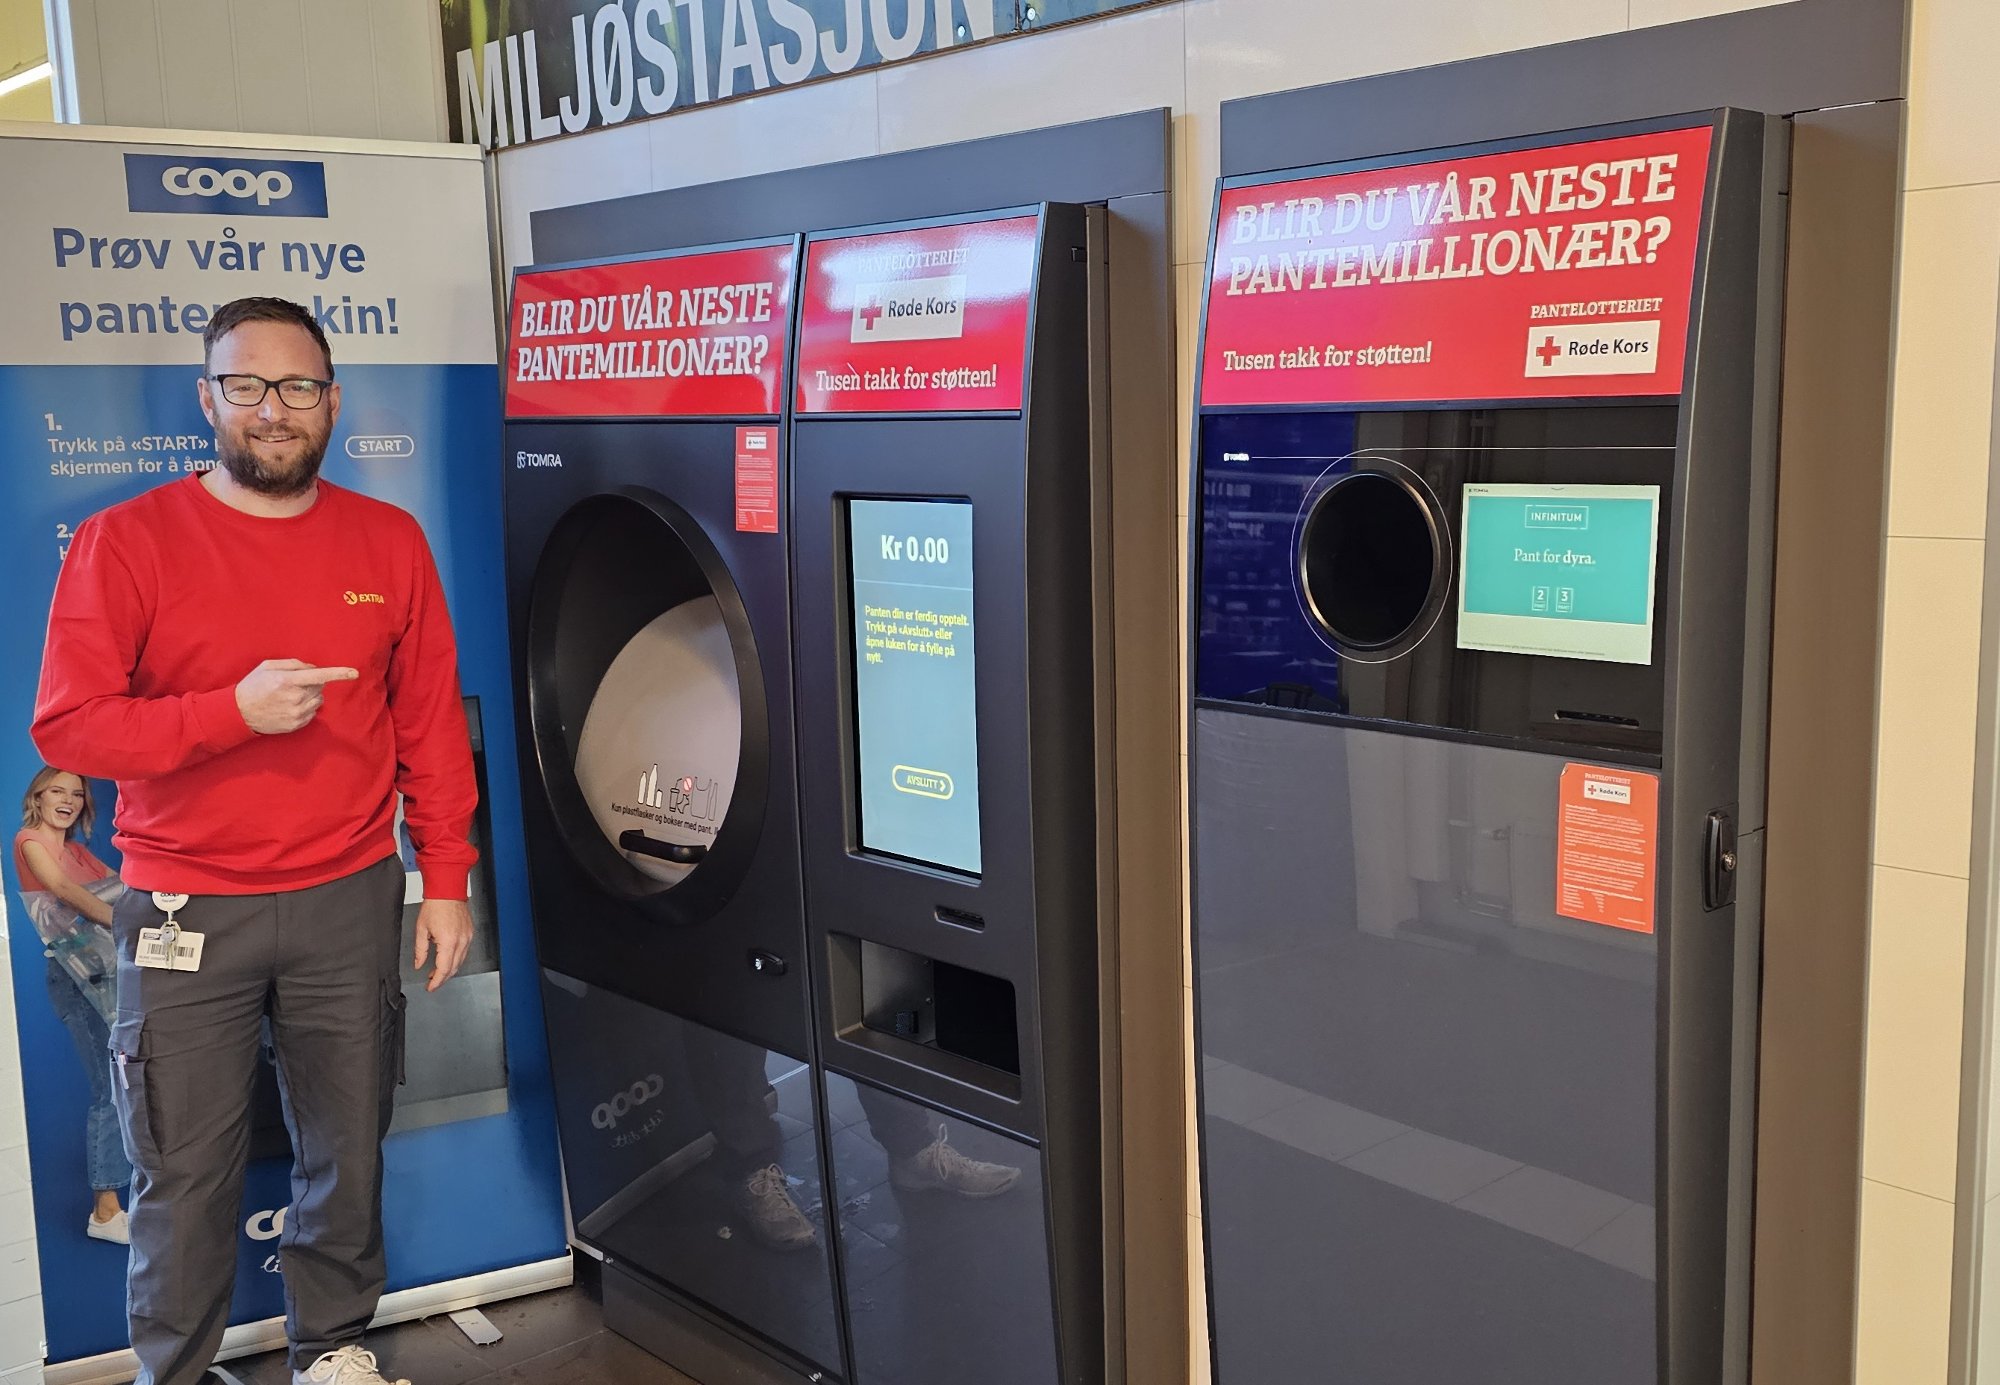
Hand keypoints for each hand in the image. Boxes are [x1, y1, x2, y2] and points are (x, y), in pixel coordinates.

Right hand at [235, 659, 358, 733]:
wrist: (239, 713)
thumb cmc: (253, 685)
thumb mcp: (268, 667)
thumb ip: (293, 664)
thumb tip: (313, 668)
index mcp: (288, 680)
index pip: (319, 676)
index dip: (338, 673)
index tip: (354, 673)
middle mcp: (295, 697)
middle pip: (320, 687)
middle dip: (312, 683)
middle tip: (294, 684)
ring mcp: (296, 713)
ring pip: (318, 700)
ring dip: (310, 696)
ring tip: (290, 696)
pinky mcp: (296, 724)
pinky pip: (313, 712)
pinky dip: (306, 707)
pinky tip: (289, 706)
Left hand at [412, 898, 472, 992]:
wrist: (448, 890)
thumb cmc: (435, 905)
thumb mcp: (421, 929)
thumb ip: (420, 950)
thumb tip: (419, 964)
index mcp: (448, 942)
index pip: (444, 969)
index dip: (436, 981)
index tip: (430, 987)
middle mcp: (461, 941)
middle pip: (454, 968)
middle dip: (442, 978)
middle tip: (432, 982)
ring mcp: (467, 937)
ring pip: (460, 962)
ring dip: (449, 969)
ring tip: (437, 972)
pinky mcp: (470, 933)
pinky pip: (464, 952)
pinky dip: (456, 959)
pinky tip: (447, 959)